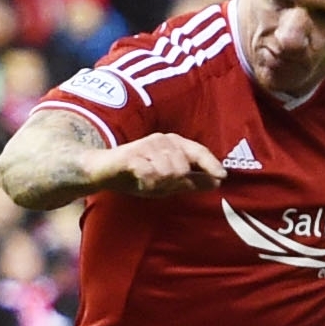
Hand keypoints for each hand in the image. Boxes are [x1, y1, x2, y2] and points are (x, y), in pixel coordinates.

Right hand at [97, 133, 226, 196]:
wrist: (102, 171)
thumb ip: (192, 181)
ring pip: (167, 172)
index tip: (222, 176)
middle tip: (157, 185)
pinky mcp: (132, 155)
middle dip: (172, 183)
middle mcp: (163, 140)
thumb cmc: (136, 174)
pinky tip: (139, 181)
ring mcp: (147, 145)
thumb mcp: (168, 181)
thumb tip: (218, 181)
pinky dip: (146, 183)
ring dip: (157, 184)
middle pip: (183, 168)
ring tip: (145, 182)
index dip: (210, 164)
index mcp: (174, 143)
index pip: (198, 151)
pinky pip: (150, 174)